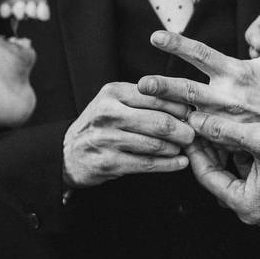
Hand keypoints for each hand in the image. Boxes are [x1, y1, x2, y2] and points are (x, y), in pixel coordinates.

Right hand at [63, 82, 194, 187]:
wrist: (67, 154)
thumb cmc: (100, 126)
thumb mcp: (115, 103)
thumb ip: (144, 100)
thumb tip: (185, 103)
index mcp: (113, 93)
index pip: (157, 96)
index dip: (180, 106)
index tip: (192, 114)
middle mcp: (108, 113)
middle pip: (160, 121)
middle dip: (183, 130)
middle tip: (192, 134)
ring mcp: (107, 139)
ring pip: (156, 144)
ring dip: (176, 148)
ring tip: (183, 149)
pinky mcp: (109, 163)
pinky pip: (148, 164)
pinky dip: (169, 165)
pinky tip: (179, 163)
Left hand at [139, 0, 259, 130]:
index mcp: (236, 73)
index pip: (203, 55)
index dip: (179, 44)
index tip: (155, 36)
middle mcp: (227, 97)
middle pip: (188, 90)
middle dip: (163, 87)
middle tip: (141, 84)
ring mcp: (224, 121)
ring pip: (188, 116)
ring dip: (167, 112)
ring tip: (142, 106)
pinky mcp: (225, 141)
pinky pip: (199, 137)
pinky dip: (183, 133)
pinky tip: (162, 130)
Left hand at [185, 112, 259, 226]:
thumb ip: (226, 131)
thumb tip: (197, 121)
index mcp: (246, 206)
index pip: (206, 176)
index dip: (195, 149)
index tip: (187, 128)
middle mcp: (255, 212)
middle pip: (217, 179)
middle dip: (208, 152)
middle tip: (198, 126)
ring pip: (233, 177)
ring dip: (225, 154)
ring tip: (216, 127)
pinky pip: (250, 178)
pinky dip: (242, 159)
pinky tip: (240, 136)